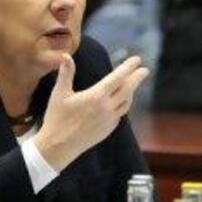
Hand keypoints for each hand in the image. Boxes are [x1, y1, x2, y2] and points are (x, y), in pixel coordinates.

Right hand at [34, 54, 148, 171]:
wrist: (59, 146)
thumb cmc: (57, 119)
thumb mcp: (59, 94)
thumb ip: (66, 73)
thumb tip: (66, 55)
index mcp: (96, 96)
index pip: (118, 78)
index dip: (128, 67)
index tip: (137, 59)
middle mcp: (107, 108)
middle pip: (128, 89)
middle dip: (137, 78)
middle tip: (144, 70)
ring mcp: (110, 120)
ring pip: (127, 103)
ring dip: (131, 92)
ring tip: (132, 84)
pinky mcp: (109, 129)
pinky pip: (120, 114)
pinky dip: (123, 104)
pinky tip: (120, 101)